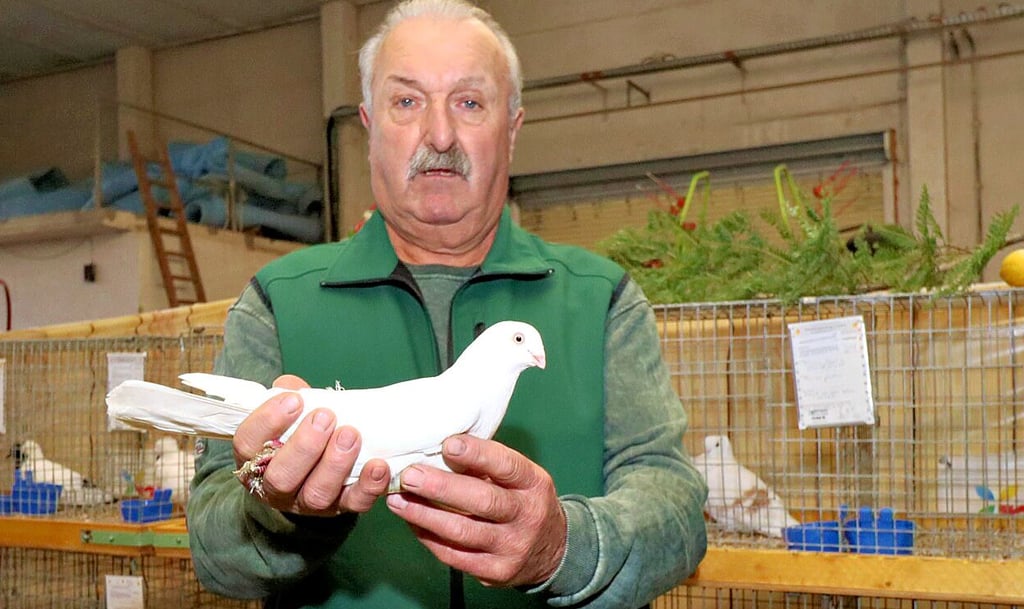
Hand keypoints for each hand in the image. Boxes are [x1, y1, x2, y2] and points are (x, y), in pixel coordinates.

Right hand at [232, 374, 390, 515]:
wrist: (313, 471)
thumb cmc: (296, 433)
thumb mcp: (286, 413)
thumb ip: (286, 396)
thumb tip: (291, 385)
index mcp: (254, 460)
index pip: (248, 444)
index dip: (268, 421)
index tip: (293, 400)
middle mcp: (276, 488)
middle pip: (281, 477)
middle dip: (305, 446)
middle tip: (325, 417)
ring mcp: (308, 502)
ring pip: (317, 494)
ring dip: (336, 464)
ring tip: (351, 434)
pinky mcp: (341, 508)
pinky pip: (354, 503)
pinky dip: (368, 486)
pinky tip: (378, 464)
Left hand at [385, 434, 566, 587]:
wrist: (550, 549)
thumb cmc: (522, 501)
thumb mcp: (518, 478)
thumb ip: (487, 464)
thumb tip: (439, 446)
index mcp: (534, 484)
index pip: (507, 466)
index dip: (477, 454)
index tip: (448, 444)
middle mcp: (527, 516)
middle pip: (483, 501)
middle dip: (441, 487)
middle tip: (410, 476)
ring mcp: (512, 547)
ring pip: (463, 532)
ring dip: (424, 515)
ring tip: (398, 500)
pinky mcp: (495, 572)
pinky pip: (455, 555)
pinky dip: (428, 537)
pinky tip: (412, 522)